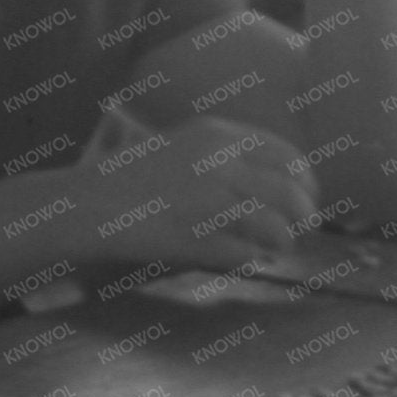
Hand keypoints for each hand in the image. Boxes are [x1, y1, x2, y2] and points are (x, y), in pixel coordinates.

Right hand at [70, 115, 317, 274]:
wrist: (88, 204)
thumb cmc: (134, 179)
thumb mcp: (184, 147)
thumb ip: (227, 157)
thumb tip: (279, 182)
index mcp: (218, 135)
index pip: (286, 154)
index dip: (305, 179)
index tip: (308, 194)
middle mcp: (219, 163)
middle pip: (290, 191)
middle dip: (305, 213)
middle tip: (304, 226)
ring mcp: (208, 201)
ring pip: (275, 226)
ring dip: (283, 241)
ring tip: (280, 248)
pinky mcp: (195, 238)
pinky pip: (244, 255)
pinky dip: (252, 261)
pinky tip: (247, 262)